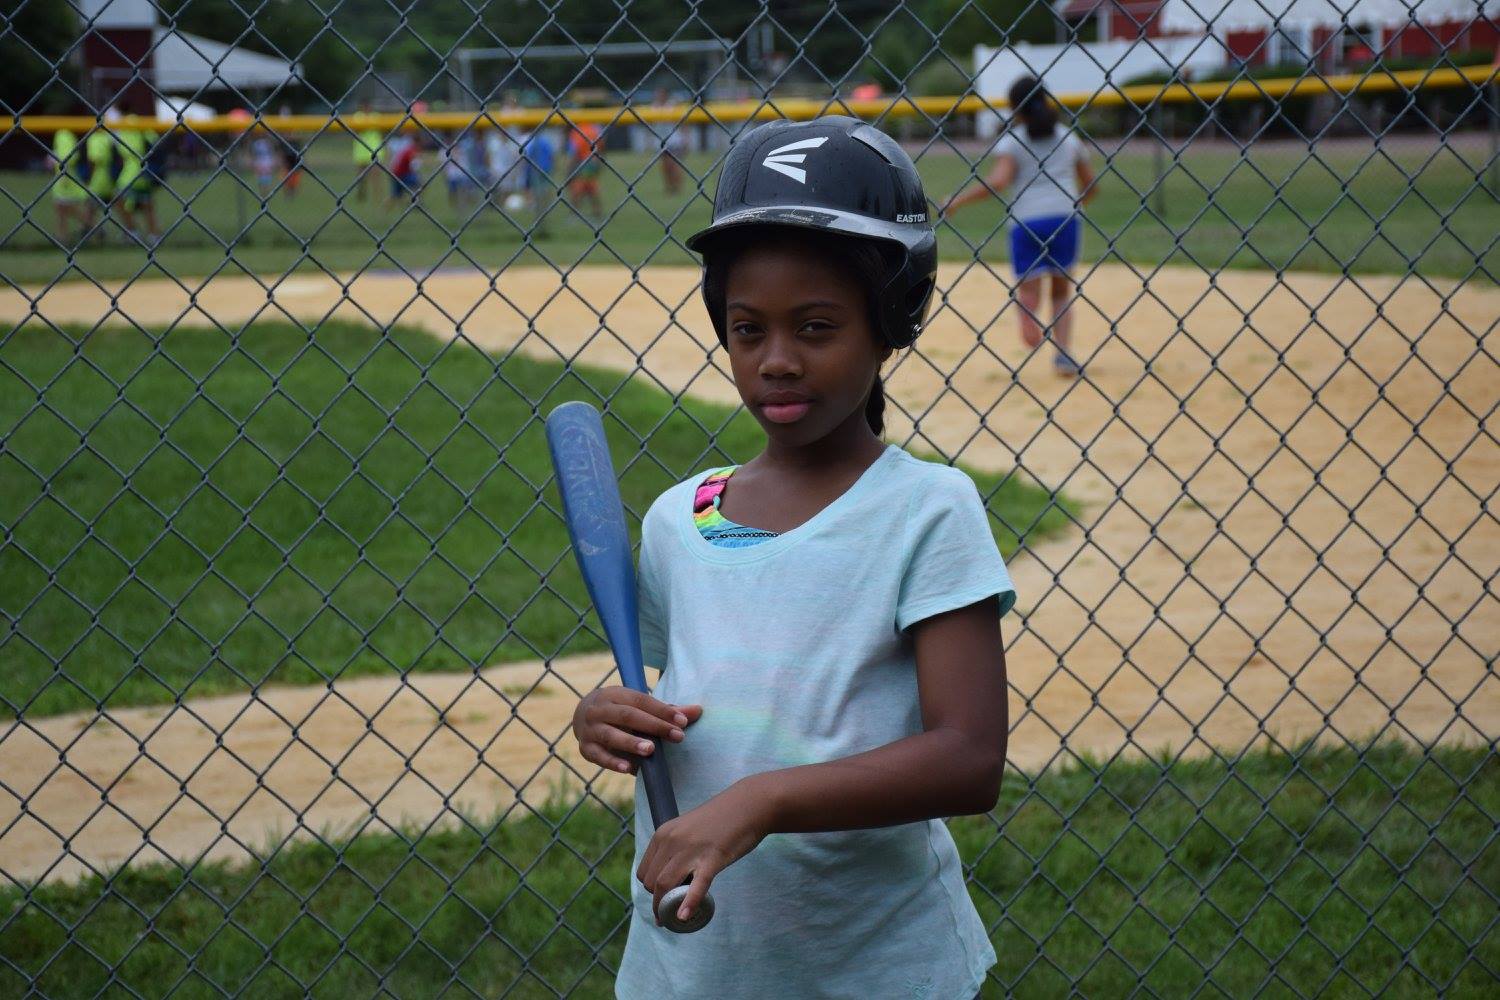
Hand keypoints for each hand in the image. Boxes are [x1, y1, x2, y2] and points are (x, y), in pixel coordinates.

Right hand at [572, 686, 701, 773]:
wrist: (582, 715)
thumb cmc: (620, 710)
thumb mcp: (638, 705)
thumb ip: (666, 710)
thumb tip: (698, 711)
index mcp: (616, 694)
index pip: (642, 701)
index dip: (663, 711)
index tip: (683, 721)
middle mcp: (600, 710)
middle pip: (628, 716)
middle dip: (654, 726)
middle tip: (678, 737)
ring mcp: (590, 729)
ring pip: (611, 735)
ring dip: (631, 743)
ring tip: (650, 750)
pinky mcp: (585, 748)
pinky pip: (598, 756)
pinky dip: (613, 762)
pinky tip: (629, 769)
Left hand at [637, 778, 773, 925]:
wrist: (748, 805)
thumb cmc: (721, 818)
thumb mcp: (688, 828)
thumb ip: (676, 846)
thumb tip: (672, 870)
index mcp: (663, 833)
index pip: (644, 871)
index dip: (650, 889)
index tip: (661, 897)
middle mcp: (672, 841)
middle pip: (652, 881)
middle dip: (658, 901)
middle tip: (669, 912)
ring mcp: (691, 850)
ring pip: (665, 885)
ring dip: (666, 907)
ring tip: (673, 919)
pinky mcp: (712, 859)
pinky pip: (696, 885)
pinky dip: (688, 903)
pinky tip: (685, 917)